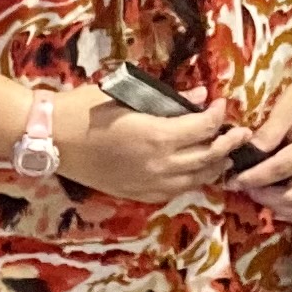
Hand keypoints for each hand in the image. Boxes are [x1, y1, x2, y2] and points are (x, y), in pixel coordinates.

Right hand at [51, 85, 240, 202]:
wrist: (52, 139)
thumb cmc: (85, 109)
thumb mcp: (127, 96)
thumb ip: (168, 100)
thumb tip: (198, 97)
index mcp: (159, 136)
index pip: (205, 128)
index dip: (219, 116)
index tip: (223, 104)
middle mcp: (161, 165)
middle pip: (209, 158)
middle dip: (229, 145)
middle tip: (240, 134)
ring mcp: (150, 184)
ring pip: (196, 180)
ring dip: (214, 166)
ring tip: (224, 156)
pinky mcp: (138, 195)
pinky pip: (175, 192)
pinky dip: (191, 181)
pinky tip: (195, 172)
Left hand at [234, 66, 291, 222]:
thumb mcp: (286, 105)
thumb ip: (268, 133)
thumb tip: (245, 156)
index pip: (281, 169)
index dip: (254, 178)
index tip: (233, 179)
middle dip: (264, 196)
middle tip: (243, 187)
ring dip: (279, 207)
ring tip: (259, 195)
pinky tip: (280, 206)